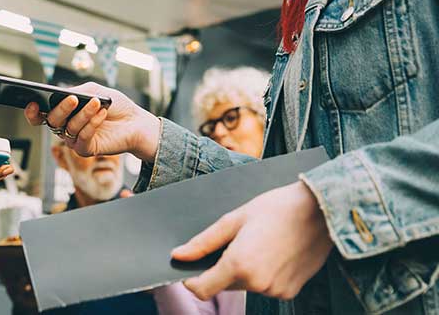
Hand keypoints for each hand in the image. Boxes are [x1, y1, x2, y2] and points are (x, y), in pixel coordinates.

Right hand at [23, 82, 159, 161]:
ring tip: (97, 103)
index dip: (32, 112)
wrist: (135, 121)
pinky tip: (102, 114)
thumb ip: (76, 91)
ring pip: (69, 127)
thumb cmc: (114, 105)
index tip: (33, 103)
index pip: (40, 115)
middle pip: (52, 121)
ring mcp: (74, 139)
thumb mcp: (93, 91)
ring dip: (83, 114)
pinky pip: (83, 137)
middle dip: (62, 109)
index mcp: (63, 112)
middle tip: (74, 99)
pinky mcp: (86, 149)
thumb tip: (60, 95)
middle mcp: (65, 127)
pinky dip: (92, 124)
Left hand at [172, 181, 332, 300]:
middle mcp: (257, 284)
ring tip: (259, 242)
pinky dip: (263, 274)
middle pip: (224, 284)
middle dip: (222, 267)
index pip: (202, 289)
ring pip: (245, 285)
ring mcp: (275, 290)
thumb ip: (204, 242)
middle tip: (236, 240)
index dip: (192, 280)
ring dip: (244, 270)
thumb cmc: (276, 208)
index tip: (189, 270)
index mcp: (239, 265)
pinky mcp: (290, 291)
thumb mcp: (234, 219)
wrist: (321, 211)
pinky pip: (265, 287)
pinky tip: (273, 251)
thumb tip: (178, 255)